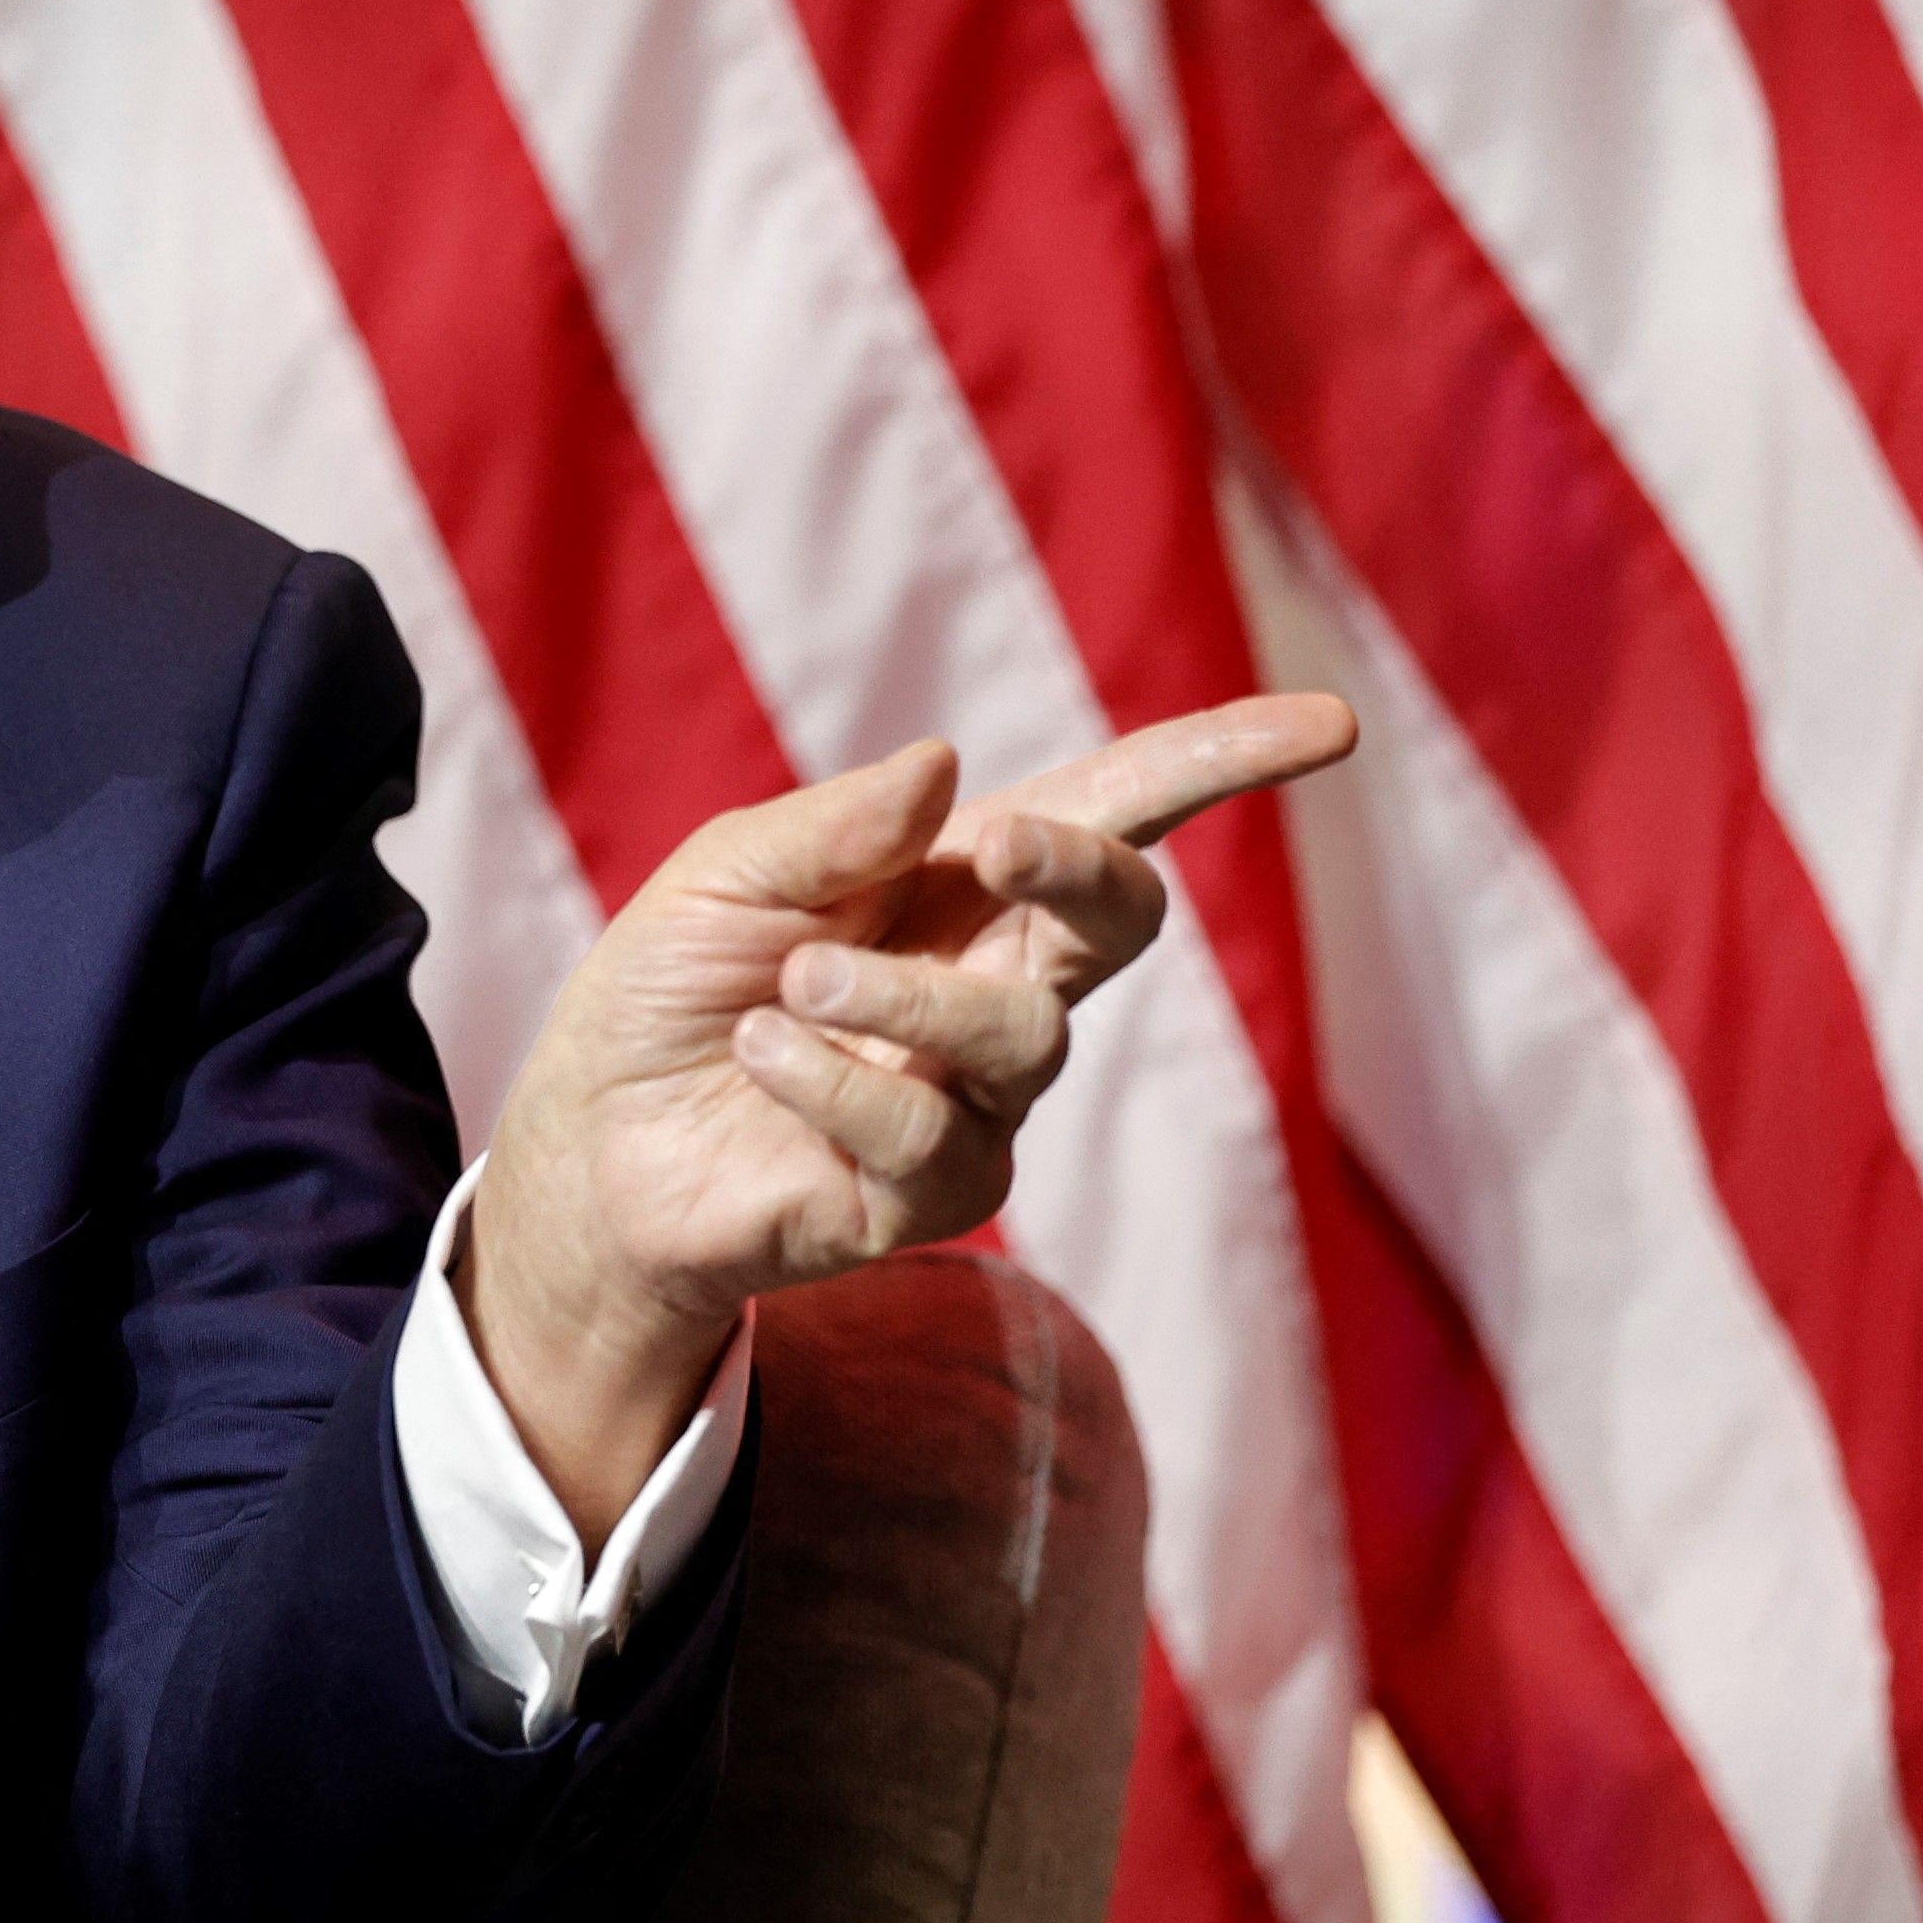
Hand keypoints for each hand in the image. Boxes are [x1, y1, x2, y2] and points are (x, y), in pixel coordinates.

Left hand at [459, 697, 1355, 1528]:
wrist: (591, 1141)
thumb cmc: (670, 987)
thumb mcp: (727, 875)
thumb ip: (836, 826)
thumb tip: (953, 768)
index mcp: (963, 885)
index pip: (1118, 814)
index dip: (1223, 763)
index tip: (1331, 724)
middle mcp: (998, 986)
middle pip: (1123, 919)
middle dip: (1082, 872)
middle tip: (1003, 849)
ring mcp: (981, 1099)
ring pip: (1020, 1037)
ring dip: (897, 1000)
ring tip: (788, 989)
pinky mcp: (934, 1198)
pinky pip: (927, 1134)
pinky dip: (831, 1083)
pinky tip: (760, 1059)